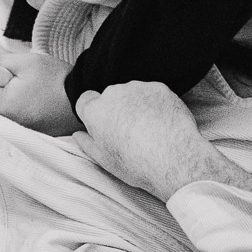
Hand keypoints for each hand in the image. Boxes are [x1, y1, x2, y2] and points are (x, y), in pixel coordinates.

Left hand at [0, 51, 81, 134]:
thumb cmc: (56, 78)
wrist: (84, 98)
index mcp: (3, 105)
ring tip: (16, 89)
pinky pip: (9, 121)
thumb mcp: (25, 61)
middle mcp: (6, 124)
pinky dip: (11, 111)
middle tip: (1, 77)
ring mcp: (17, 132)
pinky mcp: (28, 134)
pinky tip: (24, 101)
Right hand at [73, 81, 251, 202]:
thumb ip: (87, 143)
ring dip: (135, 105)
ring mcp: (138, 88)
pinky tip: (161, 123)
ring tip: (148, 129)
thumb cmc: (136, 164)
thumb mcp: (104, 160)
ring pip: (132, 93)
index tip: (104, 127)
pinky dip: (154, 104)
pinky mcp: (159, 88)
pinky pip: (152, 93)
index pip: (85, 101)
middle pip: (110, 97)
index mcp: (95, 110)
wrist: (173, 158)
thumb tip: (78, 134)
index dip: (93, 114)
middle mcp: (114, 93)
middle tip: (129, 132)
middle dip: (116, 109)